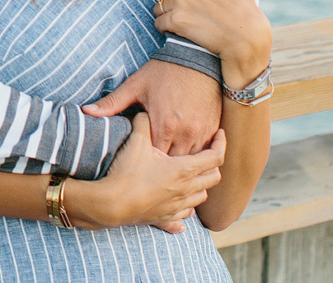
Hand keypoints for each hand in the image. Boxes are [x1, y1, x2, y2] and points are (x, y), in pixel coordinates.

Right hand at [65, 113, 224, 232]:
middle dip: (214, 165)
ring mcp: (177, 207)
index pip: (214, 157)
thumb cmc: (127, 173)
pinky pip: (183, 218)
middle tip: (206, 154)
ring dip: (201, 186)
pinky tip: (183, 209)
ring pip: (201, 197)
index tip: (220, 134)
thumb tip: (144, 113)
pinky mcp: (165, 219)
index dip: (221, 144)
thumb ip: (143, 123)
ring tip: (193, 177)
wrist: (111, 204)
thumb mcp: (135, 142)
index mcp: (183, 170)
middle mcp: (186, 190)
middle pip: (213, 178)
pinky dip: (186, 211)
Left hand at [81, 58, 220, 154]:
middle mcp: (185, 133)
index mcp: (164, 125)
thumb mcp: (135, 85)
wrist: (197, 58)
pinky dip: (196, 157)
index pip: (153, 159)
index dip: (144, 163)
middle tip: (150, 170)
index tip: (136, 163)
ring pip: (192, 163)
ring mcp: (202, 133)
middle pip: (173, 166)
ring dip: (180, 165)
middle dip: (162, 168)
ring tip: (166, 167)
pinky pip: (206, 153)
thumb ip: (112, 103)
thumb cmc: (163, 71)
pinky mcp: (214, 129)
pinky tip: (185, 157)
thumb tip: (86, 112)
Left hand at [154, 0, 271, 88]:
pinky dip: (165, 30)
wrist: (246, 37)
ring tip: (186, 24)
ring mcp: (178, 2)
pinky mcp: (175, 20)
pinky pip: (158, 24)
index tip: (192, 4)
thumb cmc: (243, 9)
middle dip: (170, 6)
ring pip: (157, 10)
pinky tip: (182, 32)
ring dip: (167, 18)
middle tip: (190, 16)